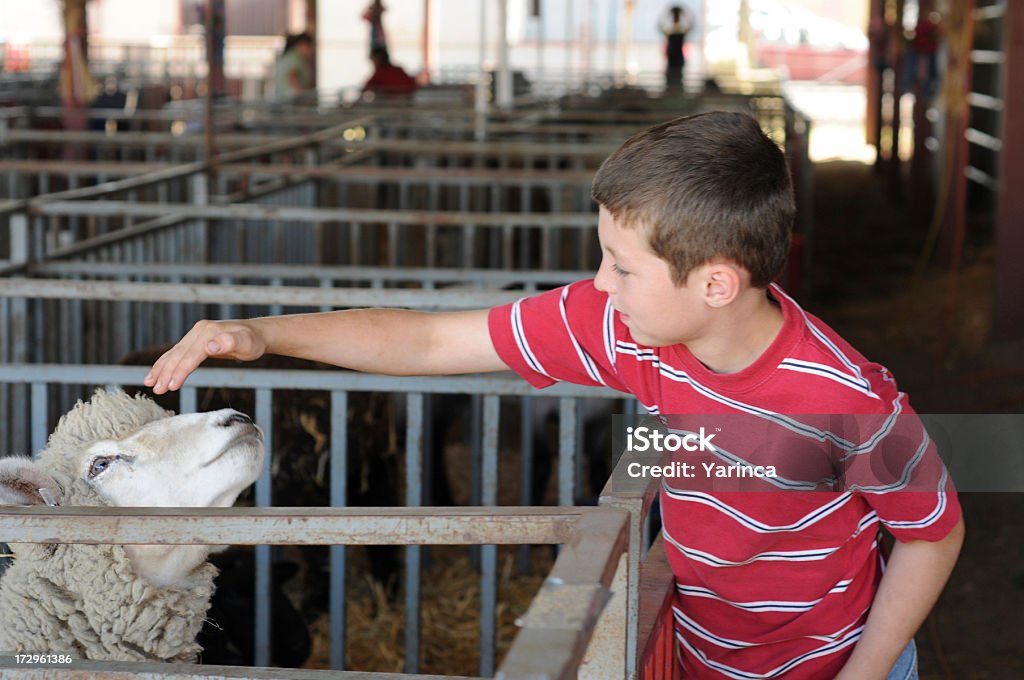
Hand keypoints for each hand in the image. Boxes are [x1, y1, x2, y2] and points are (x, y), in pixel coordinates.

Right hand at [143, 319, 266, 393]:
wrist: (257, 333)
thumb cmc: (253, 342)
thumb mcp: (248, 344)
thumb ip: (231, 343)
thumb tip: (210, 345)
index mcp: (209, 331)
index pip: (191, 354)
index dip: (181, 370)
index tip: (172, 386)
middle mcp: (199, 331)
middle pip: (179, 354)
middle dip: (166, 373)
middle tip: (158, 390)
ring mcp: (196, 335)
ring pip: (174, 353)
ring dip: (161, 369)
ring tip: (150, 384)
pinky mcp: (195, 341)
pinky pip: (177, 353)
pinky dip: (165, 363)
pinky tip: (155, 374)